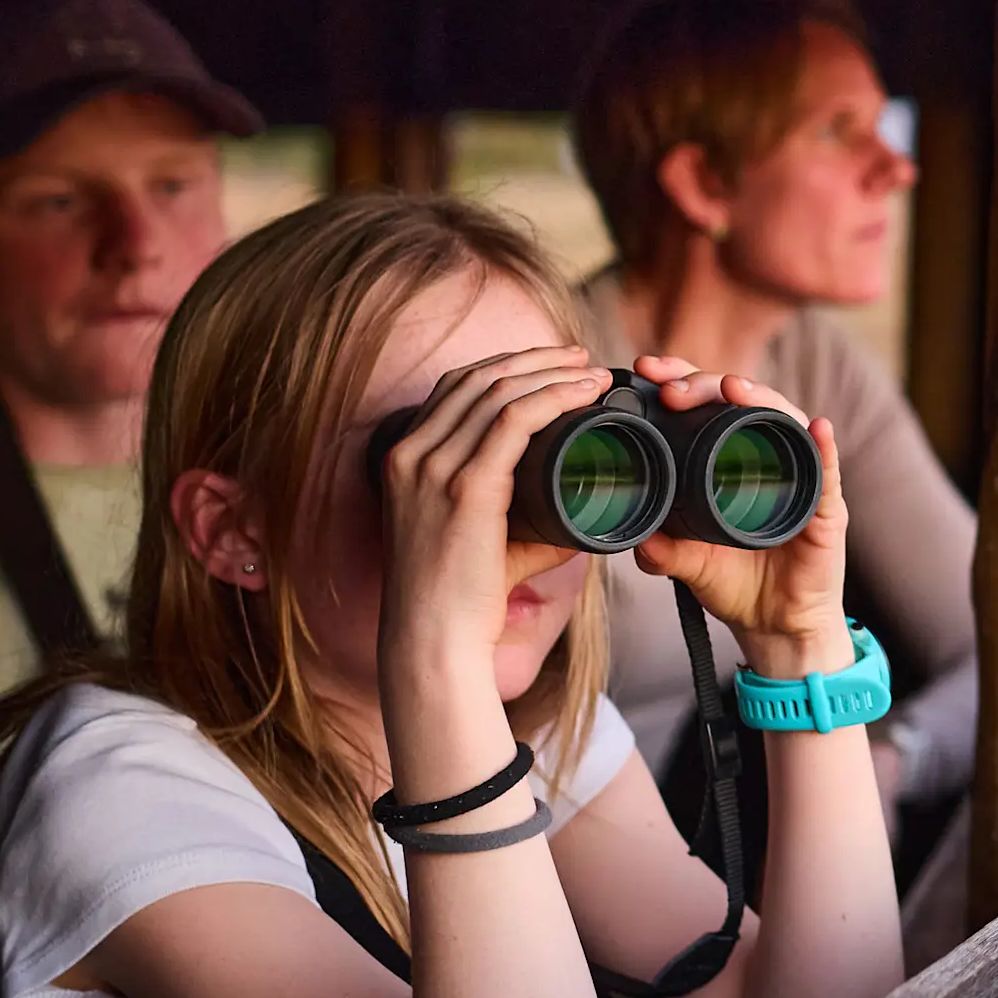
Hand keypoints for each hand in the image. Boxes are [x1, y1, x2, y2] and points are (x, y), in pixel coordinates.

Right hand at [374, 346, 605, 686]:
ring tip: (593, 373)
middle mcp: (410, 453)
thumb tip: (580, 503)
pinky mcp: (465, 487)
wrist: (433, 640)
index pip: (456, 388)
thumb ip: (522, 513)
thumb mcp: (480, 537)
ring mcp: (432, 467)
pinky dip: (556, 397)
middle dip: (535, 359)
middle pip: (477, 378)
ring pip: (499, 391)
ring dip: (553, 373)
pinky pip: (515, 420)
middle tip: (581, 358)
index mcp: (404, 458)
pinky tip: (585, 394)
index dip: (507, 366)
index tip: (552, 364)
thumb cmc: (461, 597)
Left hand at [625, 357, 853, 675]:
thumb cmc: (738, 586)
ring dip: (761, 400)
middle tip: (672, 385)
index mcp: (729, 459)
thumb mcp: (690, 566)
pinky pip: (828, 472)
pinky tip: (818, 429)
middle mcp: (767, 457)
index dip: (681, 379)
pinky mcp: (827, 509)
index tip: (647, 369)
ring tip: (733, 388)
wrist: (777, 627)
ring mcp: (801, 478)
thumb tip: (638, 541)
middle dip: (706, 383)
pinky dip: (824, 449)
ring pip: (784, 422)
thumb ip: (664, 553)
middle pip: (742, 401)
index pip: (706, 404)